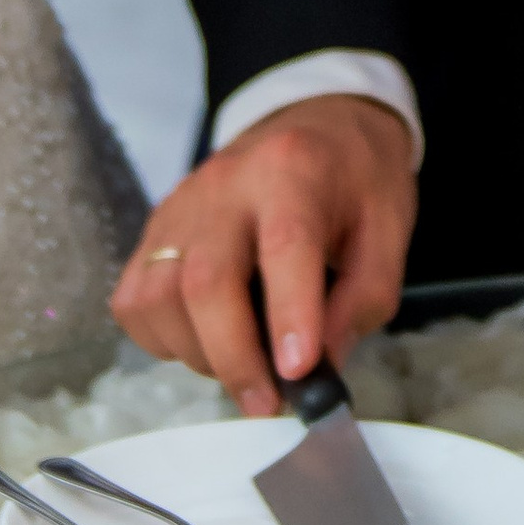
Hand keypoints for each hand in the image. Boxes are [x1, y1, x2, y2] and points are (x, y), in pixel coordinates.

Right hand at [109, 96, 417, 412]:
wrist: (316, 120)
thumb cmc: (356, 179)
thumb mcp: (388, 230)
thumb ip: (362, 300)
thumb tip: (320, 369)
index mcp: (294, 172)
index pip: (285, 246)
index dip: (289, 314)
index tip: (299, 374)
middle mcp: (226, 184)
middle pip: (206, 282)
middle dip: (234, 359)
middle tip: (268, 404)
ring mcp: (180, 206)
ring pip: (159, 297)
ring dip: (199, 354)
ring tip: (243, 366)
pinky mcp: (154, 229)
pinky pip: (135, 301)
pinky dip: (163, 339)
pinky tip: (205, 339)